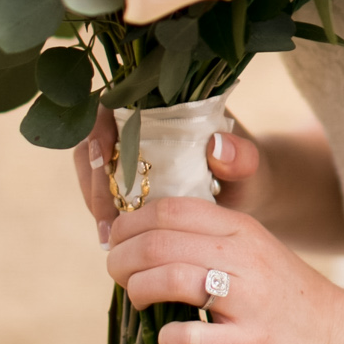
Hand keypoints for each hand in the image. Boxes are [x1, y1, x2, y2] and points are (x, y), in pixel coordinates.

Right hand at [74, 112, 269, 249]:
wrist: (248, 196)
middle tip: (108, 218)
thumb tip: (217, 148)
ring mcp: (130, 151)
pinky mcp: (127, 179)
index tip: (104, 163)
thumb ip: (242, 156)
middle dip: (94, 178)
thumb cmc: (249, 174)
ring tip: (110, 235)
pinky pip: (102, 190)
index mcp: (166, 104)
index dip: (100, 131)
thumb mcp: (250, 166)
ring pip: (92, 167)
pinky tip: (113, 239)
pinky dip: (103, 212)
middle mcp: (141, 122)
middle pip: (93, 138)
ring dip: (95, 198)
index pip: (115, 104)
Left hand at [105, 195, 343, 343]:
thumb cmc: (286, 300)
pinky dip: (166, 338)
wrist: (342, 343)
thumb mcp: (253, 253)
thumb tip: (141, 244)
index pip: (169, 209)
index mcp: (242, 229)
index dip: (129, 223)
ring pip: (170, 277)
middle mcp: (244, 257)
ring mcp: (247, 301)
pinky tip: (166, 341)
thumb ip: (207, 242)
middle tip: (117, 273)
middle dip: (122, 257)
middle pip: (160, 240)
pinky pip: (189, 336)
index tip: (116, 242)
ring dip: (137, 290)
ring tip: (137, 302)